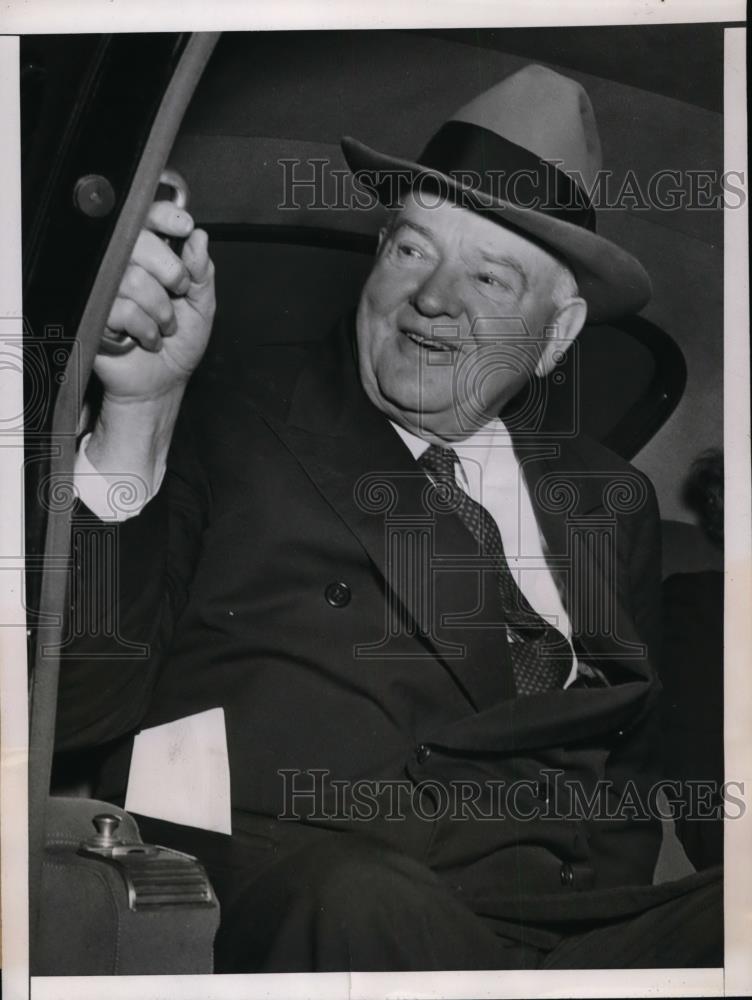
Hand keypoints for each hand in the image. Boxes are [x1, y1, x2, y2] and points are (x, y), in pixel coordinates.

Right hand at [93, 200, 215, 402]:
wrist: (162, 382)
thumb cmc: (180, 344)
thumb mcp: (202, 306)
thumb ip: (202, 272)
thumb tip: (199, 238)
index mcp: (151, 257)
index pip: (147, 218)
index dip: (164, 216)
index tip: (183, 225)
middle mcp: (125, 266)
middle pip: (138, 242)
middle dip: (171, 272)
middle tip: (178, 294)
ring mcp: (107, 287)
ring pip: (134, 279)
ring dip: (161, 310)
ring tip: (164, 325)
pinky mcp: (95, 312)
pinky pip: (122, 308)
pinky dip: (145, 328)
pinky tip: (147, 337)